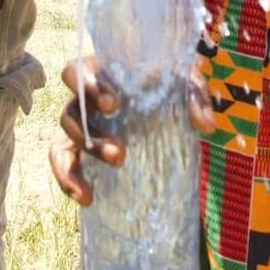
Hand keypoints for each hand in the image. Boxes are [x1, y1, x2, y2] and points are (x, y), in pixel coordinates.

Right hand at [49, 56, 214, 205]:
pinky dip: (69, 182)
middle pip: (70, 112)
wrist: (167, 102)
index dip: (87, 87)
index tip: (113, 104)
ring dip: (85, 158)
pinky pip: (64, 165)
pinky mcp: (82, 151)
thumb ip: (195, 96)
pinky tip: (87, 198)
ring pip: (64, 141)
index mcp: (100, 71)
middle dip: (91, 133)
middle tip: (121, 152)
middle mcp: (84, 99)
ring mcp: (82, 126)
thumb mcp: (185, 79)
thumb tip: (205, 126)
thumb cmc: (170, 81)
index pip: (77, 71)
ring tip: (117, 166)